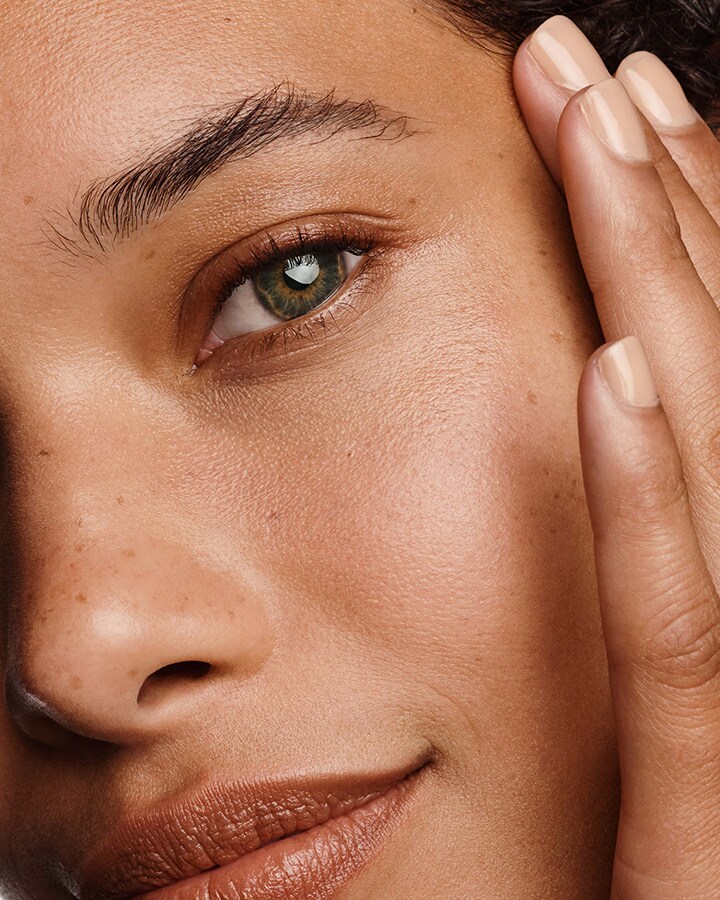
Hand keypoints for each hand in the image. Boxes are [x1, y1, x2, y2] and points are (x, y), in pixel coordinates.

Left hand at [513, 16, 719, 897]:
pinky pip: (678, 650)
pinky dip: (650, 509)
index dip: (681, 234)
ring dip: (654, 293)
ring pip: (708, 469)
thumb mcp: (639, 688)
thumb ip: (641, 553)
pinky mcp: (705, 830)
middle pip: (711, 379)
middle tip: (588, 71)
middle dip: (657, 211)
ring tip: (600, 138)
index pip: (708, 376)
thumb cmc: (620, 861)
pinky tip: (602, 378)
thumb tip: (619, 387)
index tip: (621, 122)